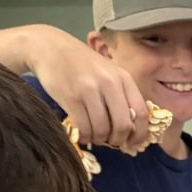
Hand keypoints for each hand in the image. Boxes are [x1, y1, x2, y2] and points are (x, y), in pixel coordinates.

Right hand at [27, 27, 149, 148]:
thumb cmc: (82, 63)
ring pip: (102, 129)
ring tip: (94, 136)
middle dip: (119, 140)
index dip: (140, 134)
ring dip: (99, 139)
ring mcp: (90, 90)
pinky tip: (82, 133)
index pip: (141, 112)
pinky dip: (85, 136)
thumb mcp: (108, 72)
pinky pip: (84, 127)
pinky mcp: (71, 97)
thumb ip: (121, 95)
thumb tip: (131, 128)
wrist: (50, 47)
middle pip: (124, 125)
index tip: (134, 144)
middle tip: (111, 142)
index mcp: (123, 78)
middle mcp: (110, 83)